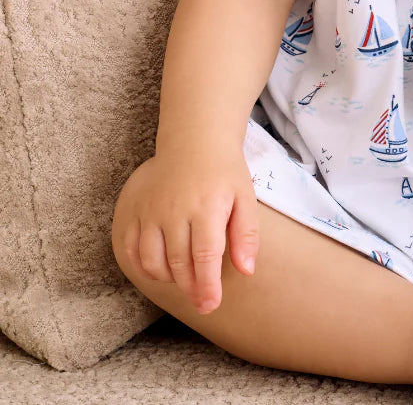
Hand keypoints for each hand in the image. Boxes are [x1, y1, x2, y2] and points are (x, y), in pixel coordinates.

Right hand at [117, 147, 258, 314]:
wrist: (194, 141)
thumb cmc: (224, 172)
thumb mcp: (245, 197)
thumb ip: (247, 234)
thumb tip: (247, 271)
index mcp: (206, 206)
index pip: (205, 255)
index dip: (207, 285)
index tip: (211, 305)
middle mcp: (175, 209)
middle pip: (179, 263)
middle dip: (192, 288)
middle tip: (204, 302)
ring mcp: (152, 210)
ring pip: (153, 261)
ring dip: (170, 279)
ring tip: (187, 280)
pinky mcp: (136, 210)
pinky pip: (131, 250)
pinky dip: (144, 268)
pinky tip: (162, 270)